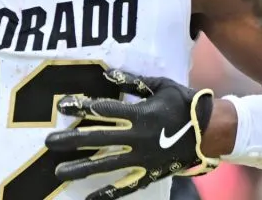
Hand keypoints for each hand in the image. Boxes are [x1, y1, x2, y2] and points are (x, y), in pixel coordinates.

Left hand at [44, 69, 218, 199]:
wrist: (212, 131)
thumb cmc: (184, 103)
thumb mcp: (160, 85)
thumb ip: (133, 81)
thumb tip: (108, 74)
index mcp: (140, 114)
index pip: (103, 110)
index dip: (81, 107)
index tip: (62, 106)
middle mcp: (137, 138)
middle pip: (98, 139)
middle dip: (71, 140)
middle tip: (49, 142)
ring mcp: (142, 158)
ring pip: (106, 164)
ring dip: (81, 168)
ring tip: (59, 171)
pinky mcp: (149, 173)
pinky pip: (126, 185)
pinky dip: (108, 193)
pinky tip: (90, 198)